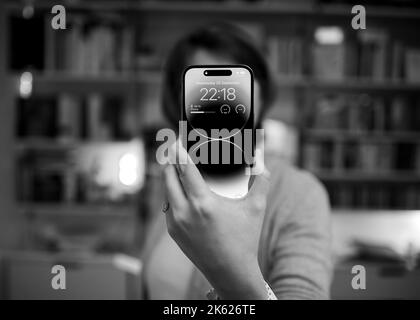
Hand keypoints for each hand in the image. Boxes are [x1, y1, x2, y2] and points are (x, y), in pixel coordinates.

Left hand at [163, 142, 269, 298]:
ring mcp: (176, 223)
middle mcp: (185, 212)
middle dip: (170, 160)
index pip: (184, 169)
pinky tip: (177, 189)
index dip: (178, 151)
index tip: (175, 139)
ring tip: (175, 165)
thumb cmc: (244, 239)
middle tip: (173, 147)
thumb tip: (263, 163)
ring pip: (166, 191)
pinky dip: (171, 194)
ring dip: (169, 176)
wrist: (231, 272)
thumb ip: (261, 181)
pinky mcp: (173, 232)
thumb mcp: (255, 208)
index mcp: (203, 203)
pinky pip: (168, 206)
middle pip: (168, 177)